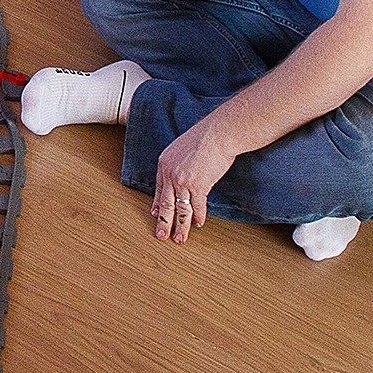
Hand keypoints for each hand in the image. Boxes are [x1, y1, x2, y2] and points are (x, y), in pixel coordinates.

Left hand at [150, 118, 236, 244]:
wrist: (217, 134)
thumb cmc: (204, 138)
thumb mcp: (182, 148)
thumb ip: (178, 163)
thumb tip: (182, 173)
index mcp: (164, 164)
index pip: (159, 189)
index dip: (157, 204)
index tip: (155, 214)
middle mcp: (170, 174)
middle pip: (166, 204)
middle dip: (164, 222)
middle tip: (161, 236)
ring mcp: (182, 181)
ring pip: (180, 210)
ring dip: (181, 226)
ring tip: (180, 238)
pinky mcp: (198, 186)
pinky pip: (197, 207)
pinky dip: (199, 217)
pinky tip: (200, 224)